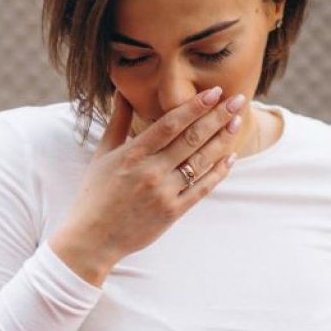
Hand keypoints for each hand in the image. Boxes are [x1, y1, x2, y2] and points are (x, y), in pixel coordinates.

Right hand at [55, 87, 244, 268]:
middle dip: (217, 117)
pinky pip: (201, 189)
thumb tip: (122, 92)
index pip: (170, 124)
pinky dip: (218, 173)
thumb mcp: (102, 155)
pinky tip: (230, 158)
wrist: (92, 239)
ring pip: (200, 161)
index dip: (195, 106)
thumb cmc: (94, 195)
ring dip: (222, 141)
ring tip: (237, 123)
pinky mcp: (172, 212)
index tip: (214, 92)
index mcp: (133, 154)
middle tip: (237, 100)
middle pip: (191, 138)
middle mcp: (151, 171)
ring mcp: (164, 193)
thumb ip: (117, 122)